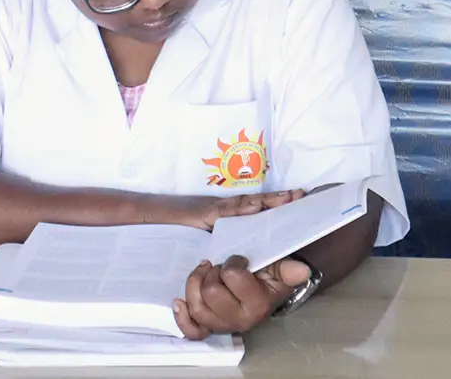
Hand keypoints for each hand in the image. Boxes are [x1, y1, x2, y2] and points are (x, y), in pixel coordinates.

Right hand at [162, 188, 305, 229]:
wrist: (148, 218)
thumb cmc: (174, 232)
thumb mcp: (201, 240)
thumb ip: (221, 243)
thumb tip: (241, 252)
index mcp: (226, 218)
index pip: (255, 212)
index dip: (274, 207)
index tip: (296, 201)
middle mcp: (223, 210)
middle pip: (255, 204)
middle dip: (279, 201)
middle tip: (302, 196)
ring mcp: (215, 209)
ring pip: (245, 204)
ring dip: (267, 202)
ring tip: (289, 199)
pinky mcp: (204, 212)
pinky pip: (226, 211)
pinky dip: (241, 209)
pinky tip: (255, 207)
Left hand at [173, 255, 307, 338]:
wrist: (259, 286)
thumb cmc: (266, 273)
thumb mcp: (278, 266)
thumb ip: (287, 268)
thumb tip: (302, 270)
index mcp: (258, 304)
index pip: (232, 277)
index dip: (232, 262)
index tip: (239, 259)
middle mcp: (240, 320)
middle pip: (211, 292)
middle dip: (213, 272)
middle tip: (220, 266)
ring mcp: (223, 325)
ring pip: (197, 307)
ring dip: (196, 283)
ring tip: (204, 271)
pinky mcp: (208, 326)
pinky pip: (192, 330)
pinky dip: (183, 316)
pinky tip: (179, 300)